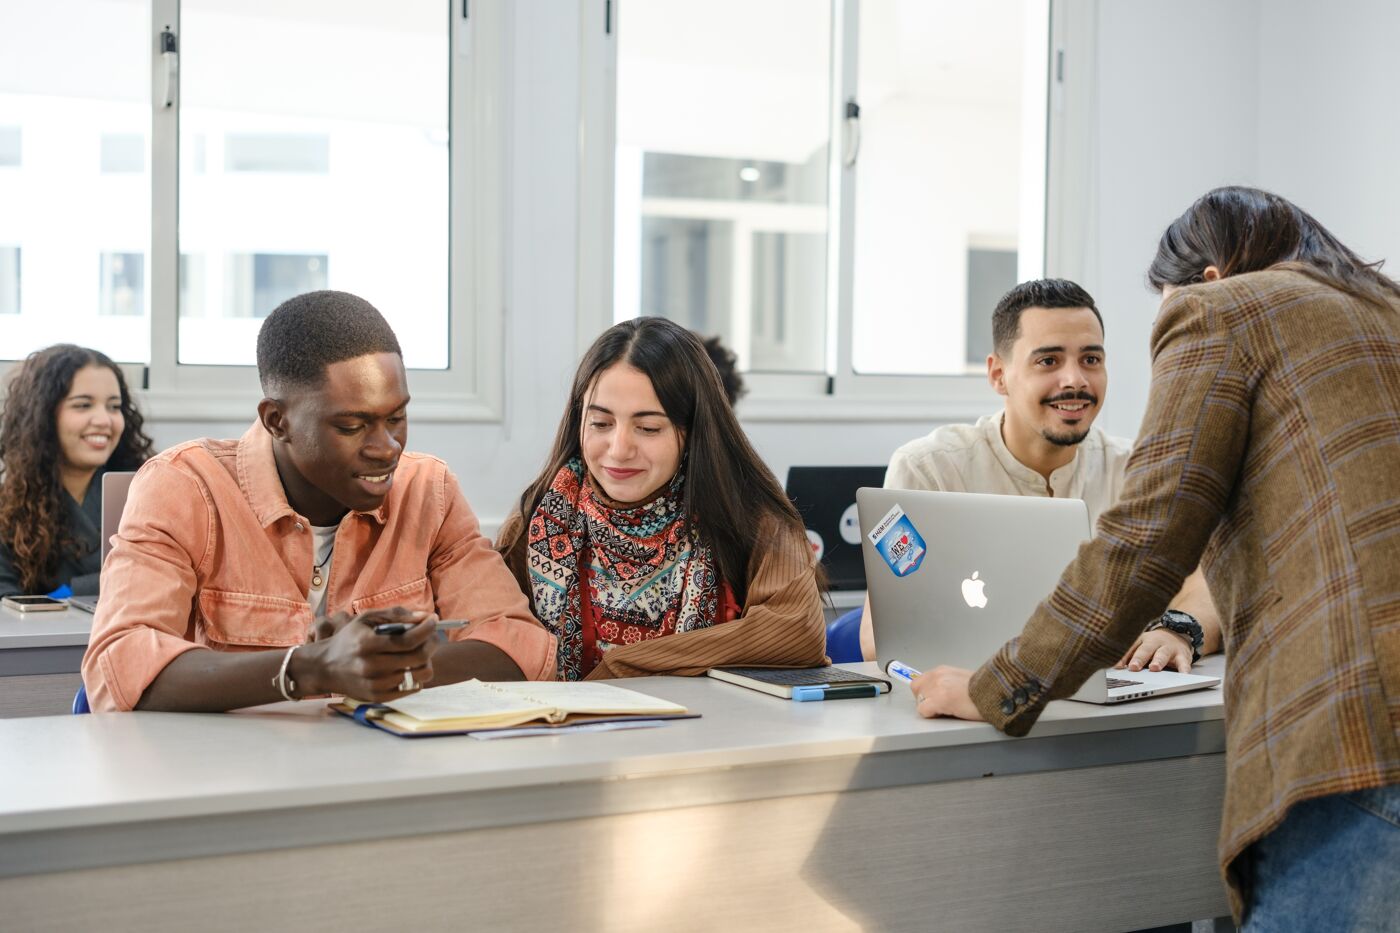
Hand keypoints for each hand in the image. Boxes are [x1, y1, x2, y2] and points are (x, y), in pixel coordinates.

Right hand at [293, 607, 438, 699]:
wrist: (325, 667)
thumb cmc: (349, 639)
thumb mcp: (366, 619)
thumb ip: (395, 614)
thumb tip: (424, 616)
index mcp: (367, 644)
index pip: (408, 639)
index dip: (427, 629)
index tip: (433, 620)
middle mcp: (371, 666)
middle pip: (418, 657)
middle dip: (431, 644)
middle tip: (431, 637)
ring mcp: (375, 684)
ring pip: (419, 674)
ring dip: (426, 661)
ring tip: (420, 652)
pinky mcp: (378, 697)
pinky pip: (412, 688)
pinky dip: (416, 676)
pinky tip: (409, 666)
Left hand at [909, 666, 982, 721]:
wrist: (995, 693)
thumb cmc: (985, 690)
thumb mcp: (962, 680)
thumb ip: (948, 683)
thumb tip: (939, 692)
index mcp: (943, 671)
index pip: (921, 681)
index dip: (926, 692)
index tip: (934, 699)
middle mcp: (937, 676)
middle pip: (916, 689)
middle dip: (925, 699)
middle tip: (939, 707)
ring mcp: (937, 687)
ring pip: (920, 700)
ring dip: (930, 708)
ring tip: (947, 710)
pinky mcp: (940, 700)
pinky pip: (924, 710)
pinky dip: (932, 715)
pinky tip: (947, 713)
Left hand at [1116, 628, 1191, 672]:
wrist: (1177, 634)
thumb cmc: (1154, 644)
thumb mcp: (1140, 645)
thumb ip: (1128, 656)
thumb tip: (1116, 667)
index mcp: (1142, 640)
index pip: (1131, 647)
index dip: (1124, 657)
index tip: (1118, 666)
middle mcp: (1156, 642)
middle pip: (1146, 649)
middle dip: (1139, 658)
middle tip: (1133, 667)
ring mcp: (1169, 648)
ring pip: (1163, 654)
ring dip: (1158, 661)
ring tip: (1154, 668)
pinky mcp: (1183, 655)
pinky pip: (1184, 663)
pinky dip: (1184, 669)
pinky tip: (1182, 674)